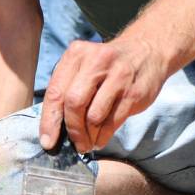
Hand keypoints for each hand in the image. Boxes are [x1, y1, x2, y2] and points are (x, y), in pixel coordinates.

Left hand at [39, 37, 166, 152]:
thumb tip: (53, 128)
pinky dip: (104, 136)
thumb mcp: (83, 64)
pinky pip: (113, 122)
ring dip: (89, 136)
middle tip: (75, 144)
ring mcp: (118, 76)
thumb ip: (67, 88)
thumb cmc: (106, 65)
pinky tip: (100, 138)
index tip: (48, 141)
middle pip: (74, 104)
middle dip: (72, 130)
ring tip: (88, 142)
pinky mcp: (134, 92)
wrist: (147, 51)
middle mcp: (97, 62)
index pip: (56, 92)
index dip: (49, 121)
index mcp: (77, 54)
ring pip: (94, 117)